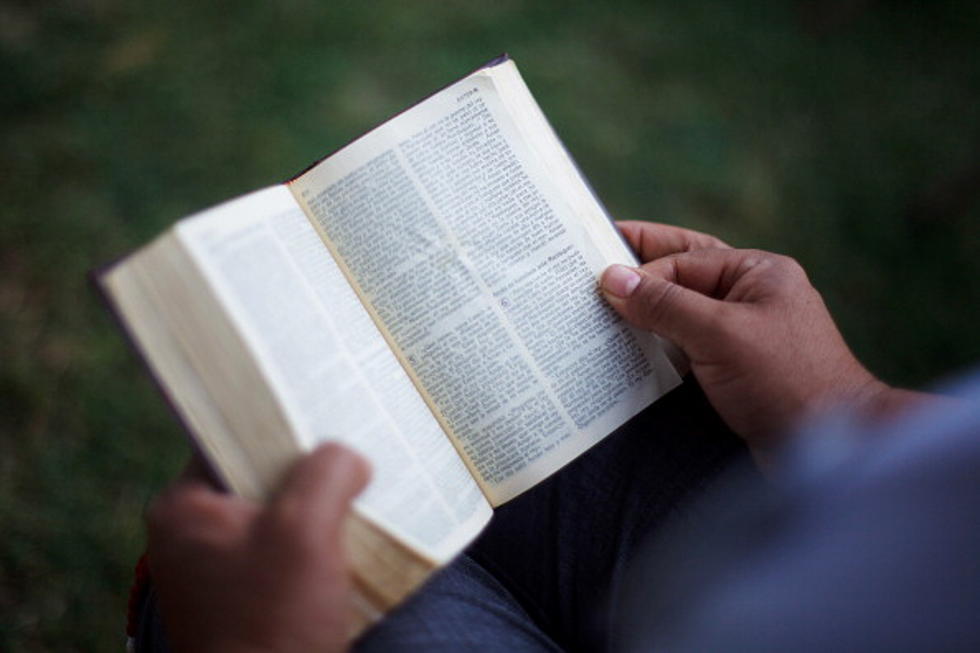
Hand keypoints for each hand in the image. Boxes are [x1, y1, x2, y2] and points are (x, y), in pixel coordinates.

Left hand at [146, 443, 369, 652]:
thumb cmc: (272, 625)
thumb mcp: (304, 532)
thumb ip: (327, 473)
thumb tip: (348, 456)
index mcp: (183, 509)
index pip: (228, 438)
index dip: (276, 422)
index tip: (320, 411)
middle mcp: (192, 536)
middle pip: (257, 477)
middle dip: (306, 470)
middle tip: (350, 452)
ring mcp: (218, 571)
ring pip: (275, 515)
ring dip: (316, 510)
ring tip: (358, 493)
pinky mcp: (246, 599)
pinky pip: (283, 552)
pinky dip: (314, 544)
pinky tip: (349, 540)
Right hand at [601, 221, 901, 461]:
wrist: (833, 448)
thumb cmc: (785, 382)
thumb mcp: (718, 335)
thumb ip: (664, 304)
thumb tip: (612, 278)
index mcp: (759, 272)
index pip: (685, 259)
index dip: (641, 270)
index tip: (597, 281)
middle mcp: (753, 296)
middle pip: (685, 272)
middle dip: (641, 267)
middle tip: (592, 258)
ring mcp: (745, 333)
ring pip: (684, 310)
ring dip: (647, 309)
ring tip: (602, 304)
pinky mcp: (737, 368)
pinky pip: (689, 344)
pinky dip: (660, 342)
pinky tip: (632, 347)